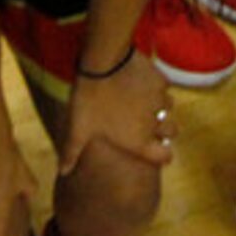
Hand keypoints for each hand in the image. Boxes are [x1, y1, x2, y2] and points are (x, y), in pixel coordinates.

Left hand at [57, 49, 171, 176]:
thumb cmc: (89, 100)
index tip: (161, 150)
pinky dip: (156, 86)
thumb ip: (72, 153)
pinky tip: (142, 82)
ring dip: (161, 106)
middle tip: (152, 123)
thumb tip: (62, 171)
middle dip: (166, 129)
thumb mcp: (78, 129)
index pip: (164, 156)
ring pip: (168, 107)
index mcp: (138, 141)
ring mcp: (160, 101)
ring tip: (145, 101)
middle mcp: (154, 124)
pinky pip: (164, 86)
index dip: (165, 155)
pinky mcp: (160, 81)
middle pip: (172, 131)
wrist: (102, 63)